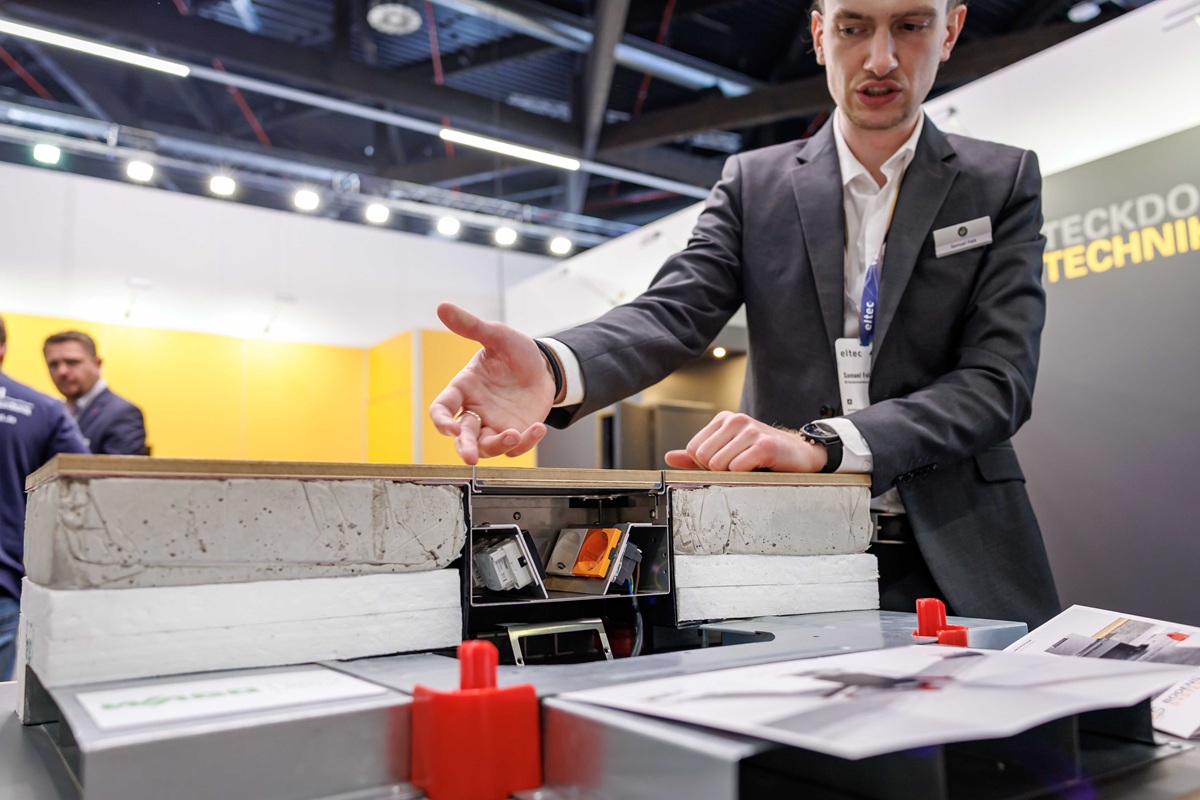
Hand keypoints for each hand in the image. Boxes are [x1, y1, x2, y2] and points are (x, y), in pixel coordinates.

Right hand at [429, 302, 553, 464]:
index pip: (442, 408)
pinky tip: (538, 428)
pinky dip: (526, 443)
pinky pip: (516, 448)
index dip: (441, 421)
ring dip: (497, 446)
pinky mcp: (515, 432)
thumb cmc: (515, 351)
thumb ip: (471, 326)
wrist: (544, 365)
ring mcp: (494, 424)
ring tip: (514, 434)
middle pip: (462, 437)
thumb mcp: (496, 335)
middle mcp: (475, 410)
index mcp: (464, 388)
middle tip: (470, 458)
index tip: (450, 428)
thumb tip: (442, 306)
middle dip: (464, 448)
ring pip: (487, 447)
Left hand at [664, 411, 828, 472]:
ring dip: (734, 474)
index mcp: (724, 419)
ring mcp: (751, 430)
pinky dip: (746, 475)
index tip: (727, 464)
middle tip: (740, 467)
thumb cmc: (763, 454)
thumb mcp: (728, 452)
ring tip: (750, 467)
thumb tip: (670, 457)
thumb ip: (697, 456)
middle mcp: (736, 420)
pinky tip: (759, 469)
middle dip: (718, 471)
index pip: (693, 449)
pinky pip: (738, 467)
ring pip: (719, 464)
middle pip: (704, 458)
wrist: (800, 454)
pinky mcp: (764, 445)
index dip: (706, 465)